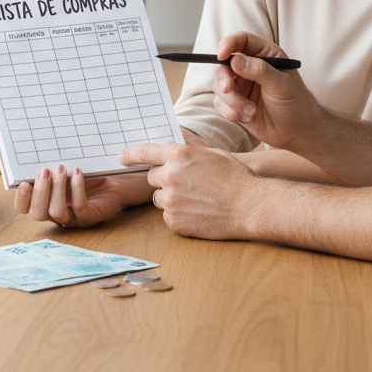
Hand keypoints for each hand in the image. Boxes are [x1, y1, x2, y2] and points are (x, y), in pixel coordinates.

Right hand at [15, 164, 152, 227]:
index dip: (22, 200)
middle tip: (45, 170)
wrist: (115, 181)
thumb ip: (52, 169)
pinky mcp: (90, 217)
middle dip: (39, 192)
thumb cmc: (88, 174)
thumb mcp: (66, 171)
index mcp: (47, 203)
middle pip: (38, 213)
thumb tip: (38, 151)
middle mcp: (57, 213)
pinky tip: (77, 173)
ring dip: (57, 189)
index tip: (23, 183)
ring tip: (62, 168)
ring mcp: (73, 218)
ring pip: (56, 212)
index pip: (26, 209)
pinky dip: (76, 189)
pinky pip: (79, 207)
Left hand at [119, 142, 262, 239]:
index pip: (145, 152)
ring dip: (170, 197)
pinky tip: (198, 212)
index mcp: (179, 155)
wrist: (250, 205)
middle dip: (163, 179)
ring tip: (196, 199)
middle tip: (185, 183)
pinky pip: (167, 215)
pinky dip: (178, 214)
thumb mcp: (211, 154)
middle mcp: (170, 176)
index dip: (131, 154)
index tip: (121, 157)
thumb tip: (168, 150)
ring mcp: (170, 200)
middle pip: (152, 177)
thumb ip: (186, 152)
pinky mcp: (174, 221)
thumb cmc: (235, 177)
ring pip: (159, 197)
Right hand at [211, 31, 325, 150]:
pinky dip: (231, 113)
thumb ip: (260, 71)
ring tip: (251, 112)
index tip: (222, 54)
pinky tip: (249, 118)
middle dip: (223, 78)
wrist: (297, 133)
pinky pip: (220, 104)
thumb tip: (235, 60)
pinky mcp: (235, 104)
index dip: (229, 43)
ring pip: (219, 86)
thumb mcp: (282, 85)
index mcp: (265, 55)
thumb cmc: (296, 104)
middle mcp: (250, 67)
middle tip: (228, 89)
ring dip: (232, 101)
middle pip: (224, 64)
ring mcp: (241, 86)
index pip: (242, 40)